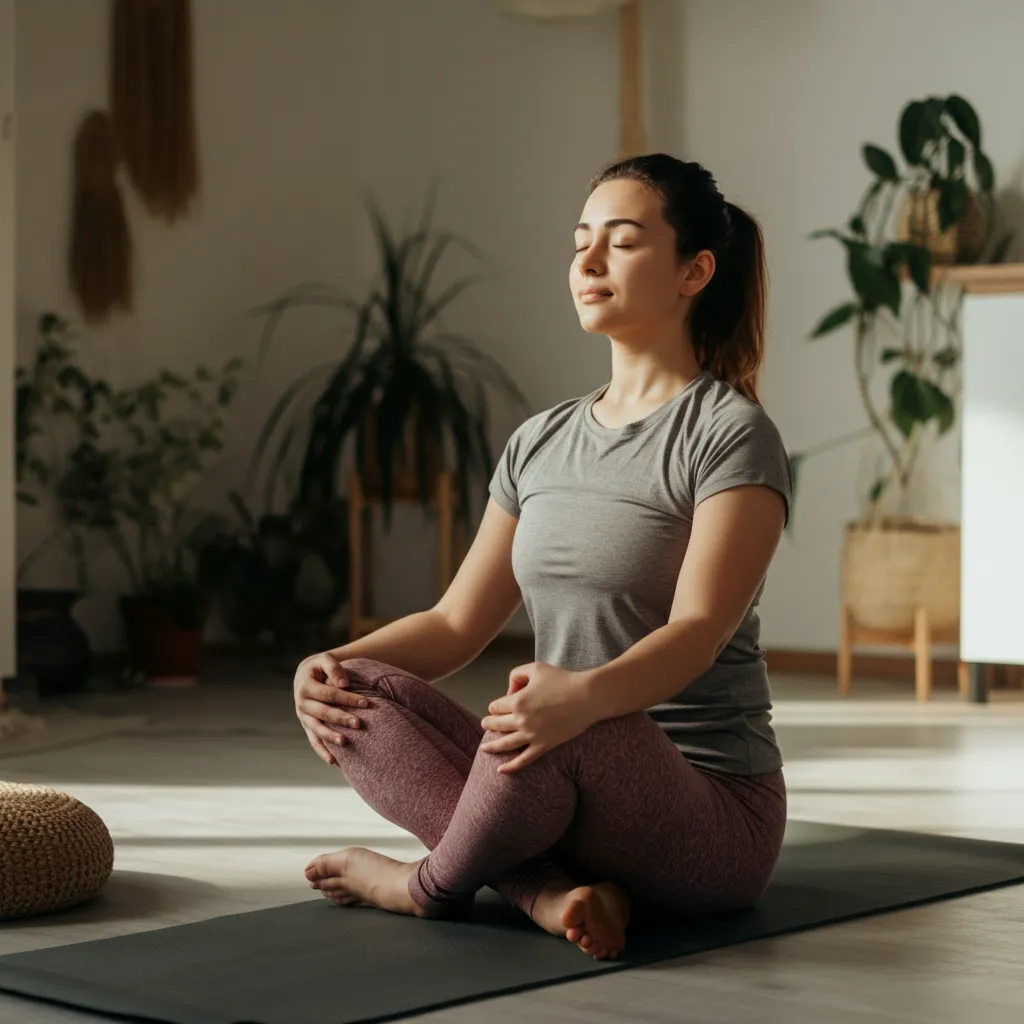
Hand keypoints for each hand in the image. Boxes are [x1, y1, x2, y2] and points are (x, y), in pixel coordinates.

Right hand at [293, 652, 370, 765]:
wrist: (305, 675)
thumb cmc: (319, 667)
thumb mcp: (324, 660)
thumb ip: (334, 668)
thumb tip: (344, 684)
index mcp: (305, 687)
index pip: (329, 694)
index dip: (347, 698)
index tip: (366, 703)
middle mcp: (302, 704)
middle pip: (324, 713)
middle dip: (342, 718)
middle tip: (359, 724)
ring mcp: (303, 717)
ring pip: (317, 729)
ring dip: (331, 737)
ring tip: (345, 742)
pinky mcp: (307, 727)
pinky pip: (314, 741)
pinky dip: (322, 751)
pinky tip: (334, 761)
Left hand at [479, 661, 595, 773]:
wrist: (587, 696)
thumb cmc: (563, 679)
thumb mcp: (536, 668)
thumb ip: (517, 674)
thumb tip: (510, 691)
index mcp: (517, 701)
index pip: (495, 707)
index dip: (495, 706)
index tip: (499, 705)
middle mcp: (521, 720)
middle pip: (496, 725)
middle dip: (489, 724)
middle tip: (486, 724)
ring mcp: (532, 735)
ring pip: (505, 744)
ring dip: (492, 746)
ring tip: (485, 748)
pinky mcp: (544, 745)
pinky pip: (523, 760)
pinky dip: (510, 767)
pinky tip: (500, 770)